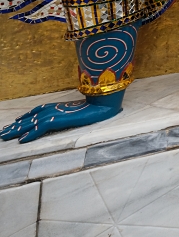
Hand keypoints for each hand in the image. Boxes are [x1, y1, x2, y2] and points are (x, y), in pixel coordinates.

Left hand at [0, 98, 120, 143]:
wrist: (101, 105)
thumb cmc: (93, 106)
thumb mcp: (78, 110)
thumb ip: (69, 113)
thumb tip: (69, 116)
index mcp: (57, 106)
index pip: (36, 111)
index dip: (25, 117)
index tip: (16, 122)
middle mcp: (53, 109)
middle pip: (29, 118)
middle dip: (15, 126)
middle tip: (3, 132)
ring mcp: (55, 114)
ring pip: (31, 123)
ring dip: (17, 130)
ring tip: (5, 136)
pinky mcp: (58, 120)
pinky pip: (40, 128)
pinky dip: (30, 134)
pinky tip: (22, 140)